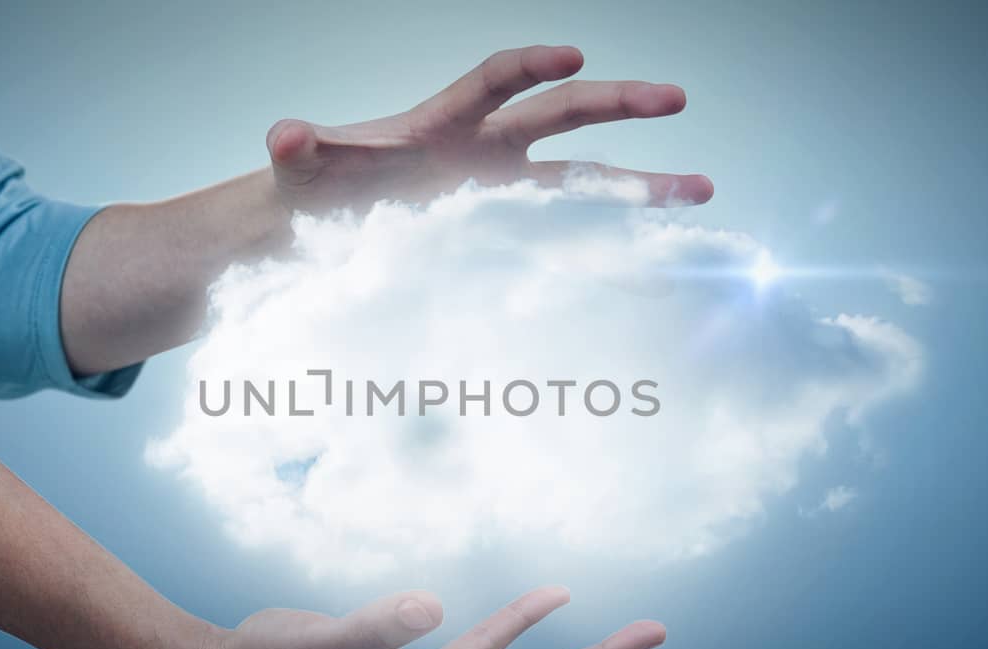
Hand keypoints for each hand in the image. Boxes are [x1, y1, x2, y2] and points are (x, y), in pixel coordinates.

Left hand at [266, 45, 713, 212]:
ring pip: (583, 179)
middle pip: (563, 115)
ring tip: (701, 190)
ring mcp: (504, 191)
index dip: (531, 65)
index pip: (495, 80)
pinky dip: (610, 240)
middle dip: (619, 104)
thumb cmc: (317, 189)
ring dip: (641, 183)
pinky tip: (660, 254)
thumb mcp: (305, 171)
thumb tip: (285, 135)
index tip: (572, 56)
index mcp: (446, 121)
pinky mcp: (508, 232)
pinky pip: (569, 232)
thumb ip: (303, 150)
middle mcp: (487, 148)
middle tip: (676, 97)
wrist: (328, 228)